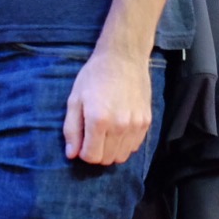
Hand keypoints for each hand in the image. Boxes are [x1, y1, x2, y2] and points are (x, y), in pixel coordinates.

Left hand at [63, 48, 151, 165]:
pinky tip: (117, 129)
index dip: (83, 152)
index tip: (81, 141)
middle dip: (96, 153)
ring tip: (104, 133)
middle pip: (107, 159)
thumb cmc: (94, 76)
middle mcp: (119, 126)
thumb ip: (71, 129)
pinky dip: (124, 144)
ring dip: (110, 151)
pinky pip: (134, 147)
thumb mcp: (74, 99)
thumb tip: (71, 154)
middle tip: (91, 137)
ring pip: (122, 156)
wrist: (123, 58)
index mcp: (98, 120)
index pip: (91, 156)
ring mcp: (136, 125)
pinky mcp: (147, 122)